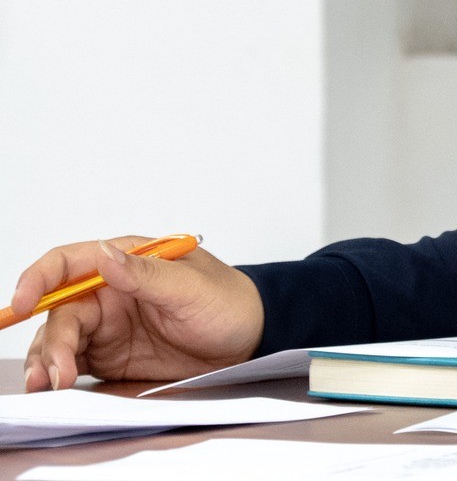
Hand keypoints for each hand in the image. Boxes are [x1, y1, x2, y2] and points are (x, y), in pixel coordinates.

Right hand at [13, 238, 263, 389]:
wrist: (249, 340)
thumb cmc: (228, 303)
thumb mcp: (191, 288)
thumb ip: (146, 274)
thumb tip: (104, 255)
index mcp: (127, 262)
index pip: (68, 263)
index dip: (38, 278)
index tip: (23, 302)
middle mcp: (108, 291)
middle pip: (58, 311)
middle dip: (50, 341)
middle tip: (56, 372)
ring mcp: (106, 325)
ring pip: (58, 339)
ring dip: (47, 361)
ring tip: (50, 385)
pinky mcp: (108, 354)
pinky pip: (71, 361)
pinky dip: (57, 373)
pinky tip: (55, 386)